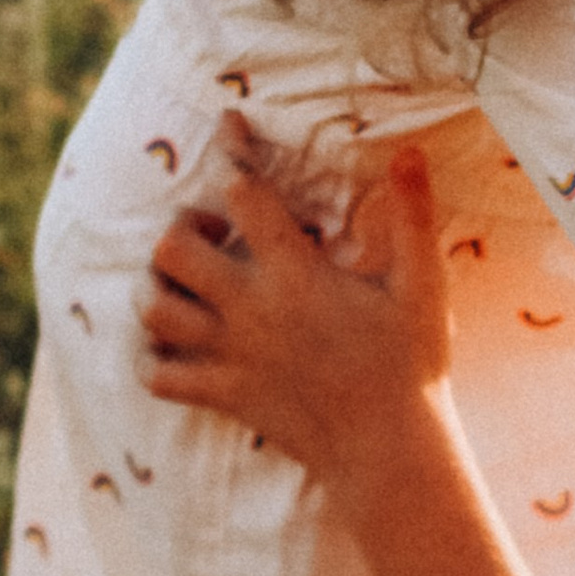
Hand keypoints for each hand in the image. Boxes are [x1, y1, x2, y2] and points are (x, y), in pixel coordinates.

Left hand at [142, 117, 450, 492]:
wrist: (389, 451)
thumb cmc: (411, 364)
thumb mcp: (421, 284)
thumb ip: (412, 214)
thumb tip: (409, 152)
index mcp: (294, 274)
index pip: (244, 193)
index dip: (232, 149)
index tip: (229, 124)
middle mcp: (250, 310)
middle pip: (171, 248)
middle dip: (183, 224)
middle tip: (215, 229)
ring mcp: (230, 355)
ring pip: (154, 307)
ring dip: (159, 283)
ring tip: (189, 278)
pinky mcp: (223, 394)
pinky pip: (158, 375)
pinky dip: (153, 355)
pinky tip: (174, 341)